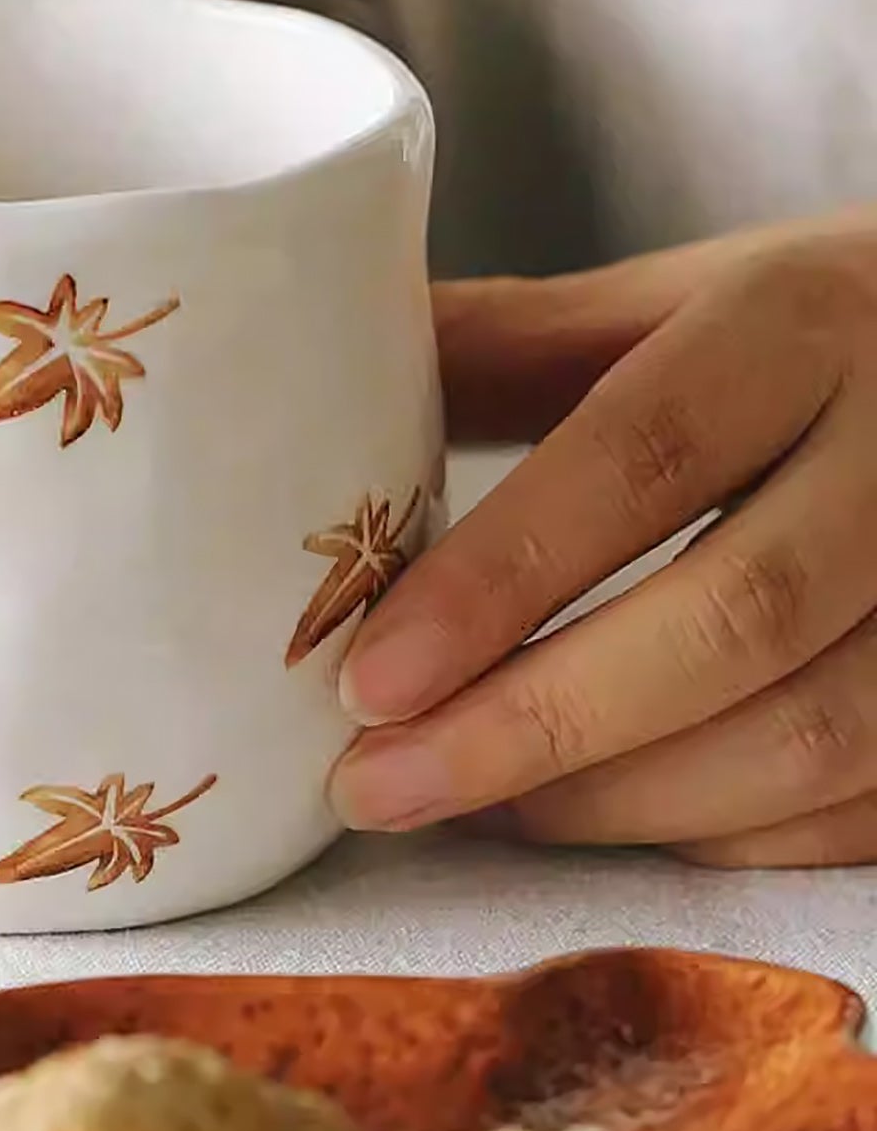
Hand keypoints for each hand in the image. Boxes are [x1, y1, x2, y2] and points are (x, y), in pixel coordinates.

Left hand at [330, 209, 876, 868]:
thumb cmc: (819, 325)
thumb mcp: (678, 297)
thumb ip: (511, 344)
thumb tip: (309, 379)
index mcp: (803, 321)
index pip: (639, 456)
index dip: (495, 582)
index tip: (366, 682)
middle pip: (730, 621)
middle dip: (531, 726)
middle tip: (378, 784)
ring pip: (812, 736)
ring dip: (617, 800)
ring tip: (465, 804)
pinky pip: (868, 801)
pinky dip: (721, 833)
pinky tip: (603, 817)